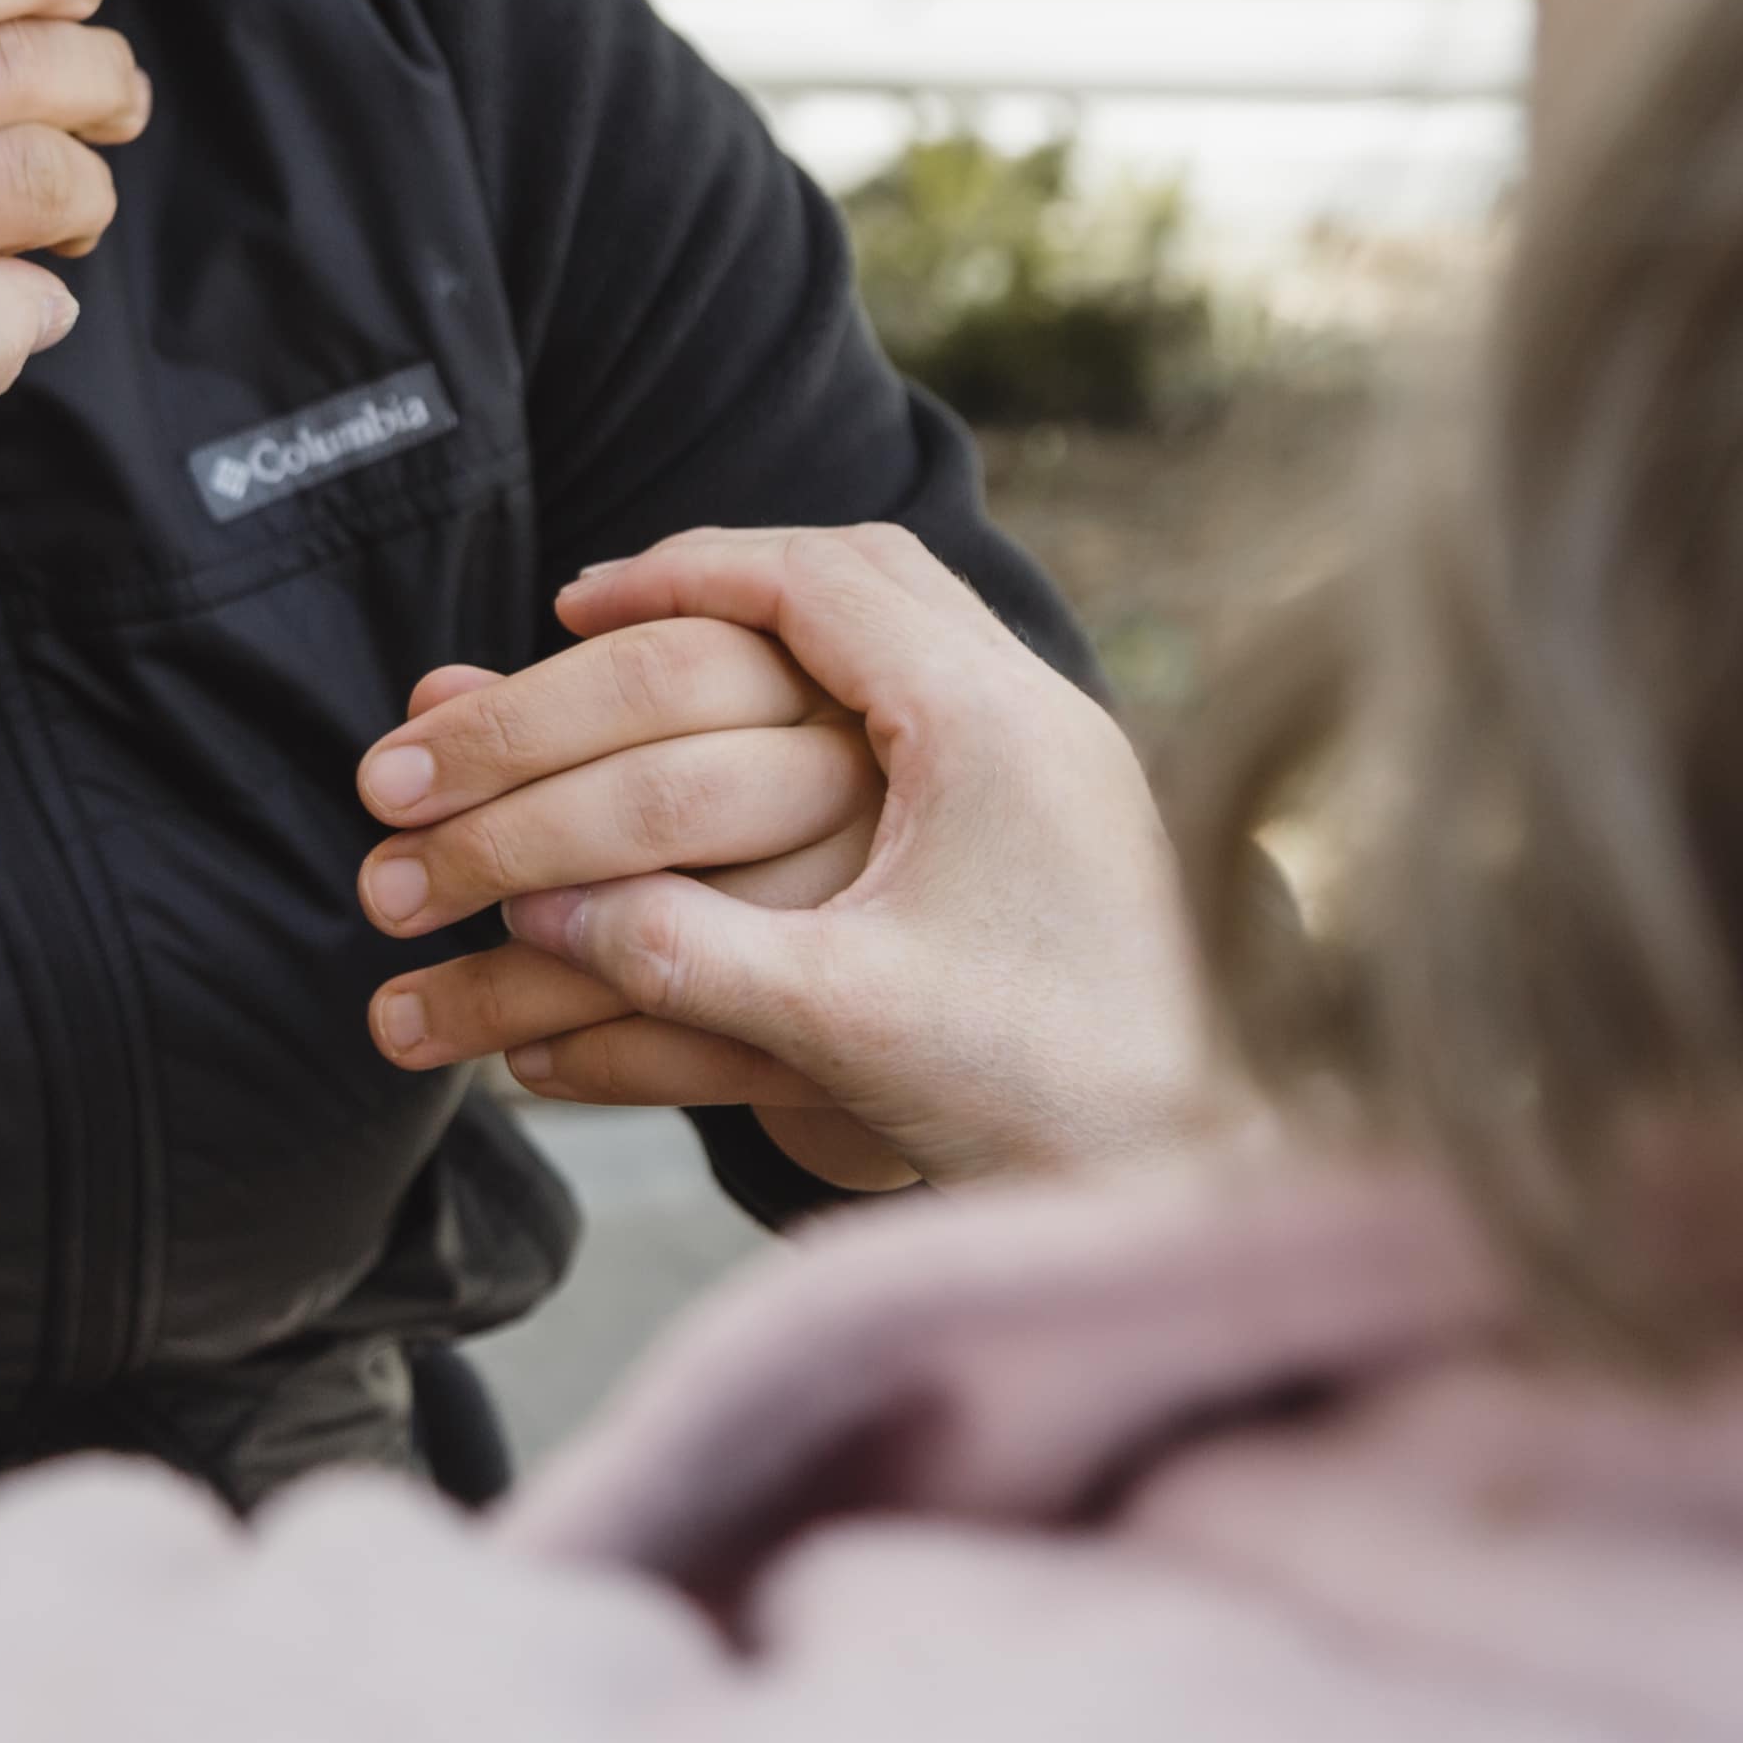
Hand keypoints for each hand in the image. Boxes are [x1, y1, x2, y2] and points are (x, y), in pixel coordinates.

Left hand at [347, 619, 892, 1173]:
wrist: (941, 988)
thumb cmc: (780, 844)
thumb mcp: (684, 760)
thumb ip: (561, 724)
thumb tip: (428, 698)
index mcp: (818, 688)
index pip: (654, 675)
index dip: (504, 725)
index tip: (380, 781)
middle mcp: (864, 795)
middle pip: (662, 800)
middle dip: (494, 847)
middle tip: (379, 894)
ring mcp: (881, 922)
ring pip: (674, 942)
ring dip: (506, 986)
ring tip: (391, 1018)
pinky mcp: (875, 1038)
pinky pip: (711, 1054)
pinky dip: (598, 1060)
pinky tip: (520, 1063)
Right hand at [357, 526, 1220, 1191]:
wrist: (1213, 1174)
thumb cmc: (1042, 1099)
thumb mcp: (836, 1022)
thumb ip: (678, 954)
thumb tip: (529, 912)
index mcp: (990, 725)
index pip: (817, 579)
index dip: (682, 574)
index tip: (578, 598)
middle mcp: (1043, 709)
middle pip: (869, 568)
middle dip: (733, 574)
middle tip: (616, 607)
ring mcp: (1070, 751)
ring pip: (916, 618)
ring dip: (797, 618)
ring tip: (687, 654)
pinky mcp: (1077, 803)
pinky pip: (948, 682)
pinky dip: (852, 678)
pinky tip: (789, 737)